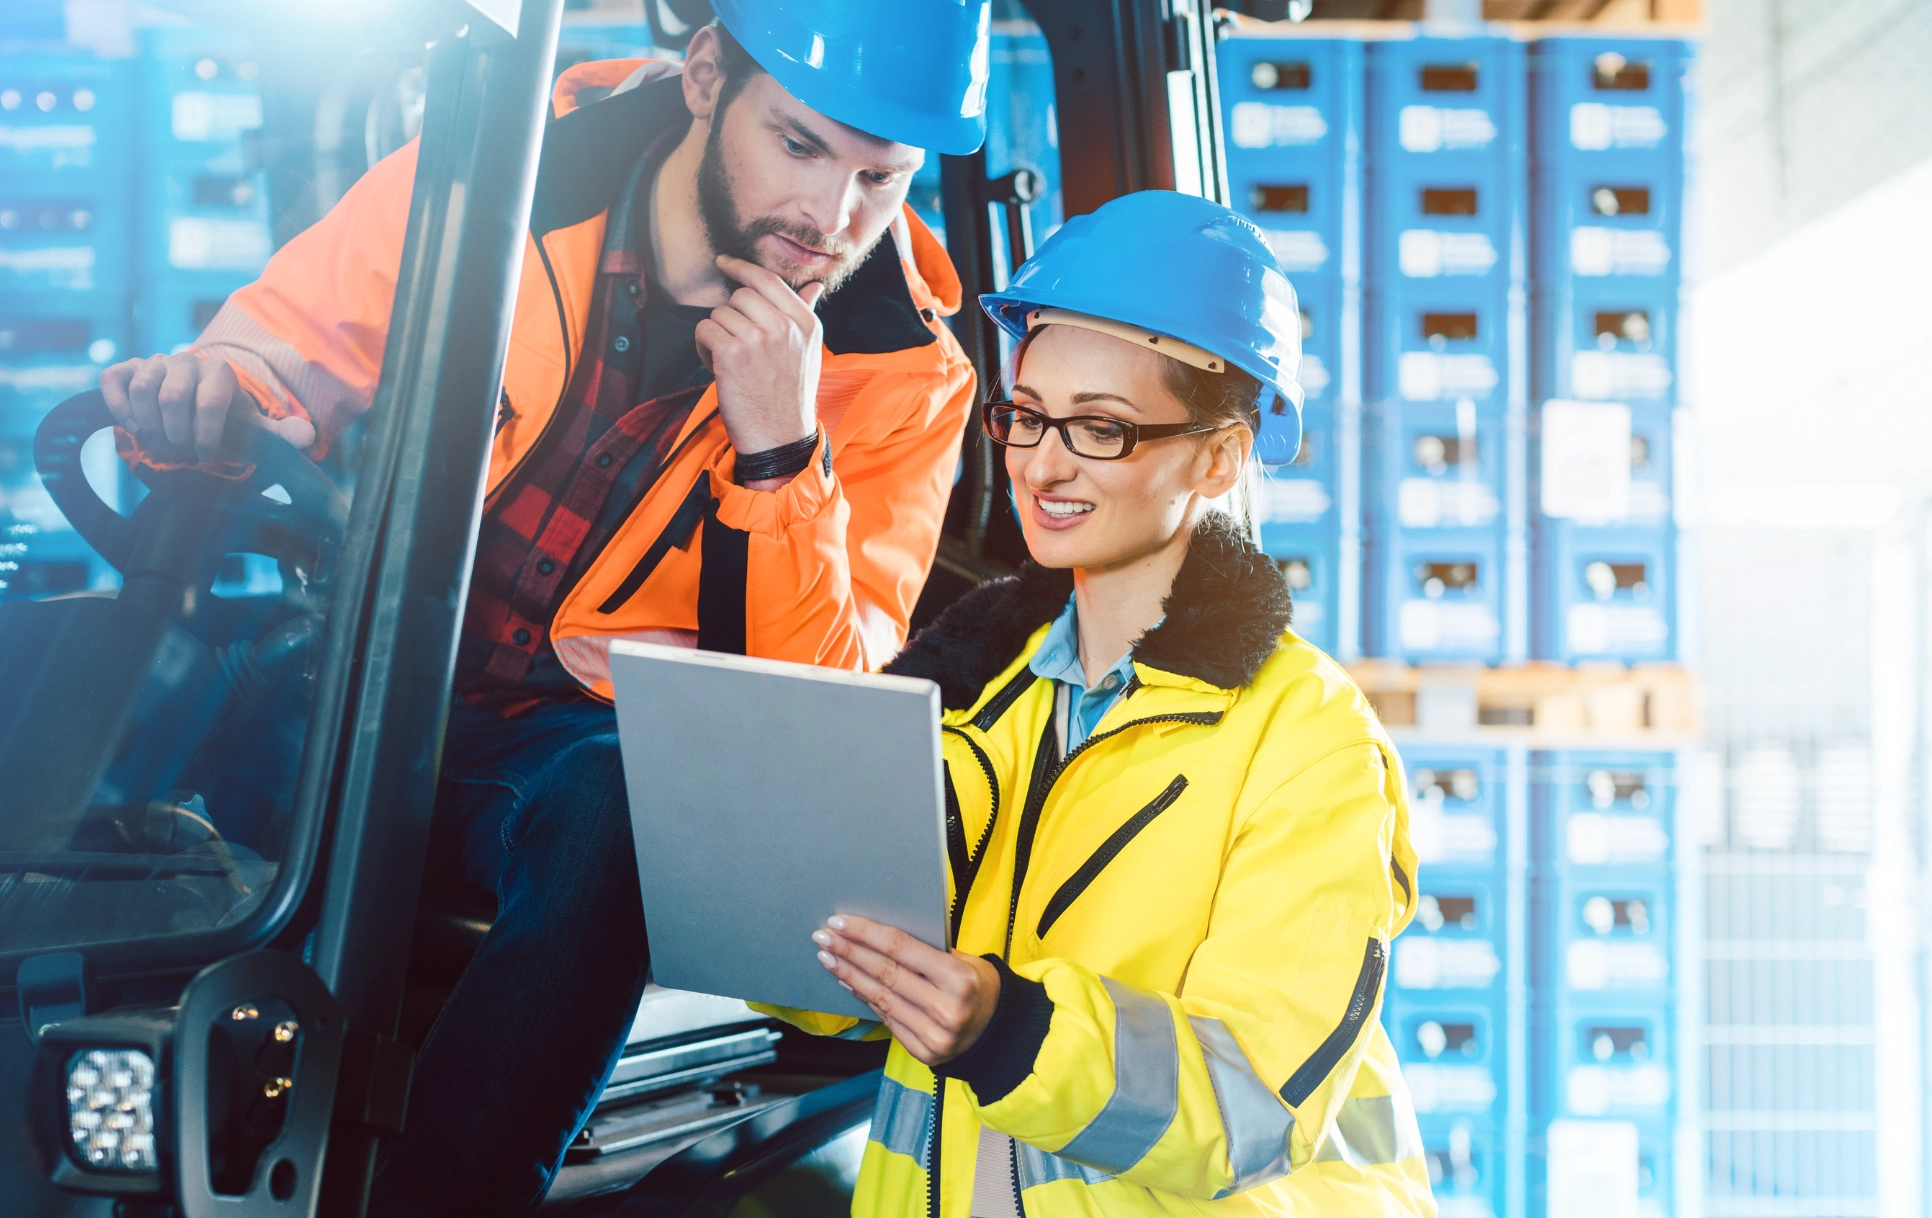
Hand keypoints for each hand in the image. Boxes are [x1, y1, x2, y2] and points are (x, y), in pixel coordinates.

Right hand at [100, 352, 314, 463]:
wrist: (189, 408)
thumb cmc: (224, 422)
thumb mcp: (253, 429)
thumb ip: (280, 434)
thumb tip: (308, 438)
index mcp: (219, 372)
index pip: (211, 403)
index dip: (206, 435)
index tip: (205, 456)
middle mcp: (185, 361)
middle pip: (172, 400)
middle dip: (176, 435)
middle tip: (180, 451)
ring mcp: (154, 362)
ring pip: (142, 391)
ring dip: (148, 425)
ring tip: (159, 440)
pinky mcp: (126, 369)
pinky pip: (112, 380)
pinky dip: (119, 406)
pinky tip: (133, 425)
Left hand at [695, 254, 825, 464]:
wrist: (779, 437)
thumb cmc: (790, 396)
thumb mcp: (808, 352)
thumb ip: (806, 314)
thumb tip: (814, 286)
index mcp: (805, 323)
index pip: (768, 280)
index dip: (741, 268)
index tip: (724, 263)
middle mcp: (785, 326)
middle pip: (740, 295)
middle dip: (730, 315)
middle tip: (734, 342)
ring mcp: (758, 338)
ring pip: (720, 312)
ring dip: (716, 334)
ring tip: (729, 360)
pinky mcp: (732, 353)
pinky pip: (705, 329)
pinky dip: (703, 347)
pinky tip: (716, 366)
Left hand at [814, 915, 1000, 1065]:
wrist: (1000, 1033)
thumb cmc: (979, 986)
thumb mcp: (965, 960)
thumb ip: (927, 953)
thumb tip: (877, 937)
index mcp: (958, 978)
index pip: (901, 949)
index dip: (866, 934)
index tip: (840, 922)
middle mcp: (945, 1009)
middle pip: (885, 973)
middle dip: (849, 952)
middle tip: (823, 937)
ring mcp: (933, 1035)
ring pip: (880, 998)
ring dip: (849, 975)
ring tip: (828, 958)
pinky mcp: (924, 1052)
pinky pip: (887, 1020)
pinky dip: (864, 999)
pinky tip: (848, 983)